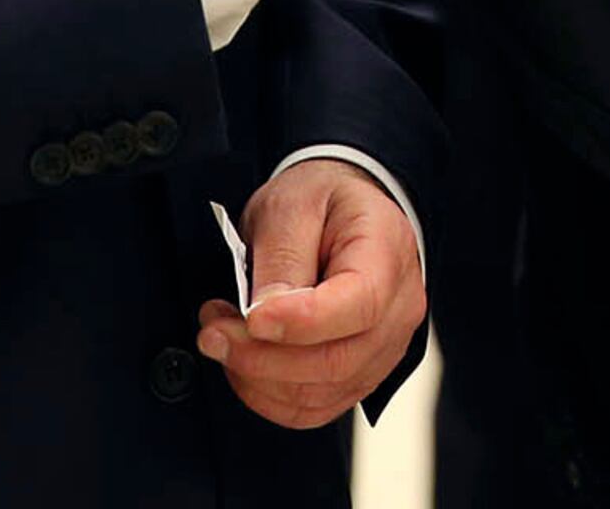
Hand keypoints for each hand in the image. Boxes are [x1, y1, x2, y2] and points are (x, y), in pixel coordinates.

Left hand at [198, 159, 425, 429]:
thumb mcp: (294, 204)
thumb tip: (262, 316)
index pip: (359, 306)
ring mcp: (383, 350)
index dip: (301, 323)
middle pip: (337, 361)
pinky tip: (244, 361)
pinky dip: (267, 395)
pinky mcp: (358, 375)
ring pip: (320, 394)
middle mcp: (398, 311)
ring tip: (222, 335)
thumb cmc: (323, 201)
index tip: (249, 317)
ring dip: (257, 377)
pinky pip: (312, 408)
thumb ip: (282, 258)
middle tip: (212, 330)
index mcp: (388, 254)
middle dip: (262, 357)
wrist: (344, 210)